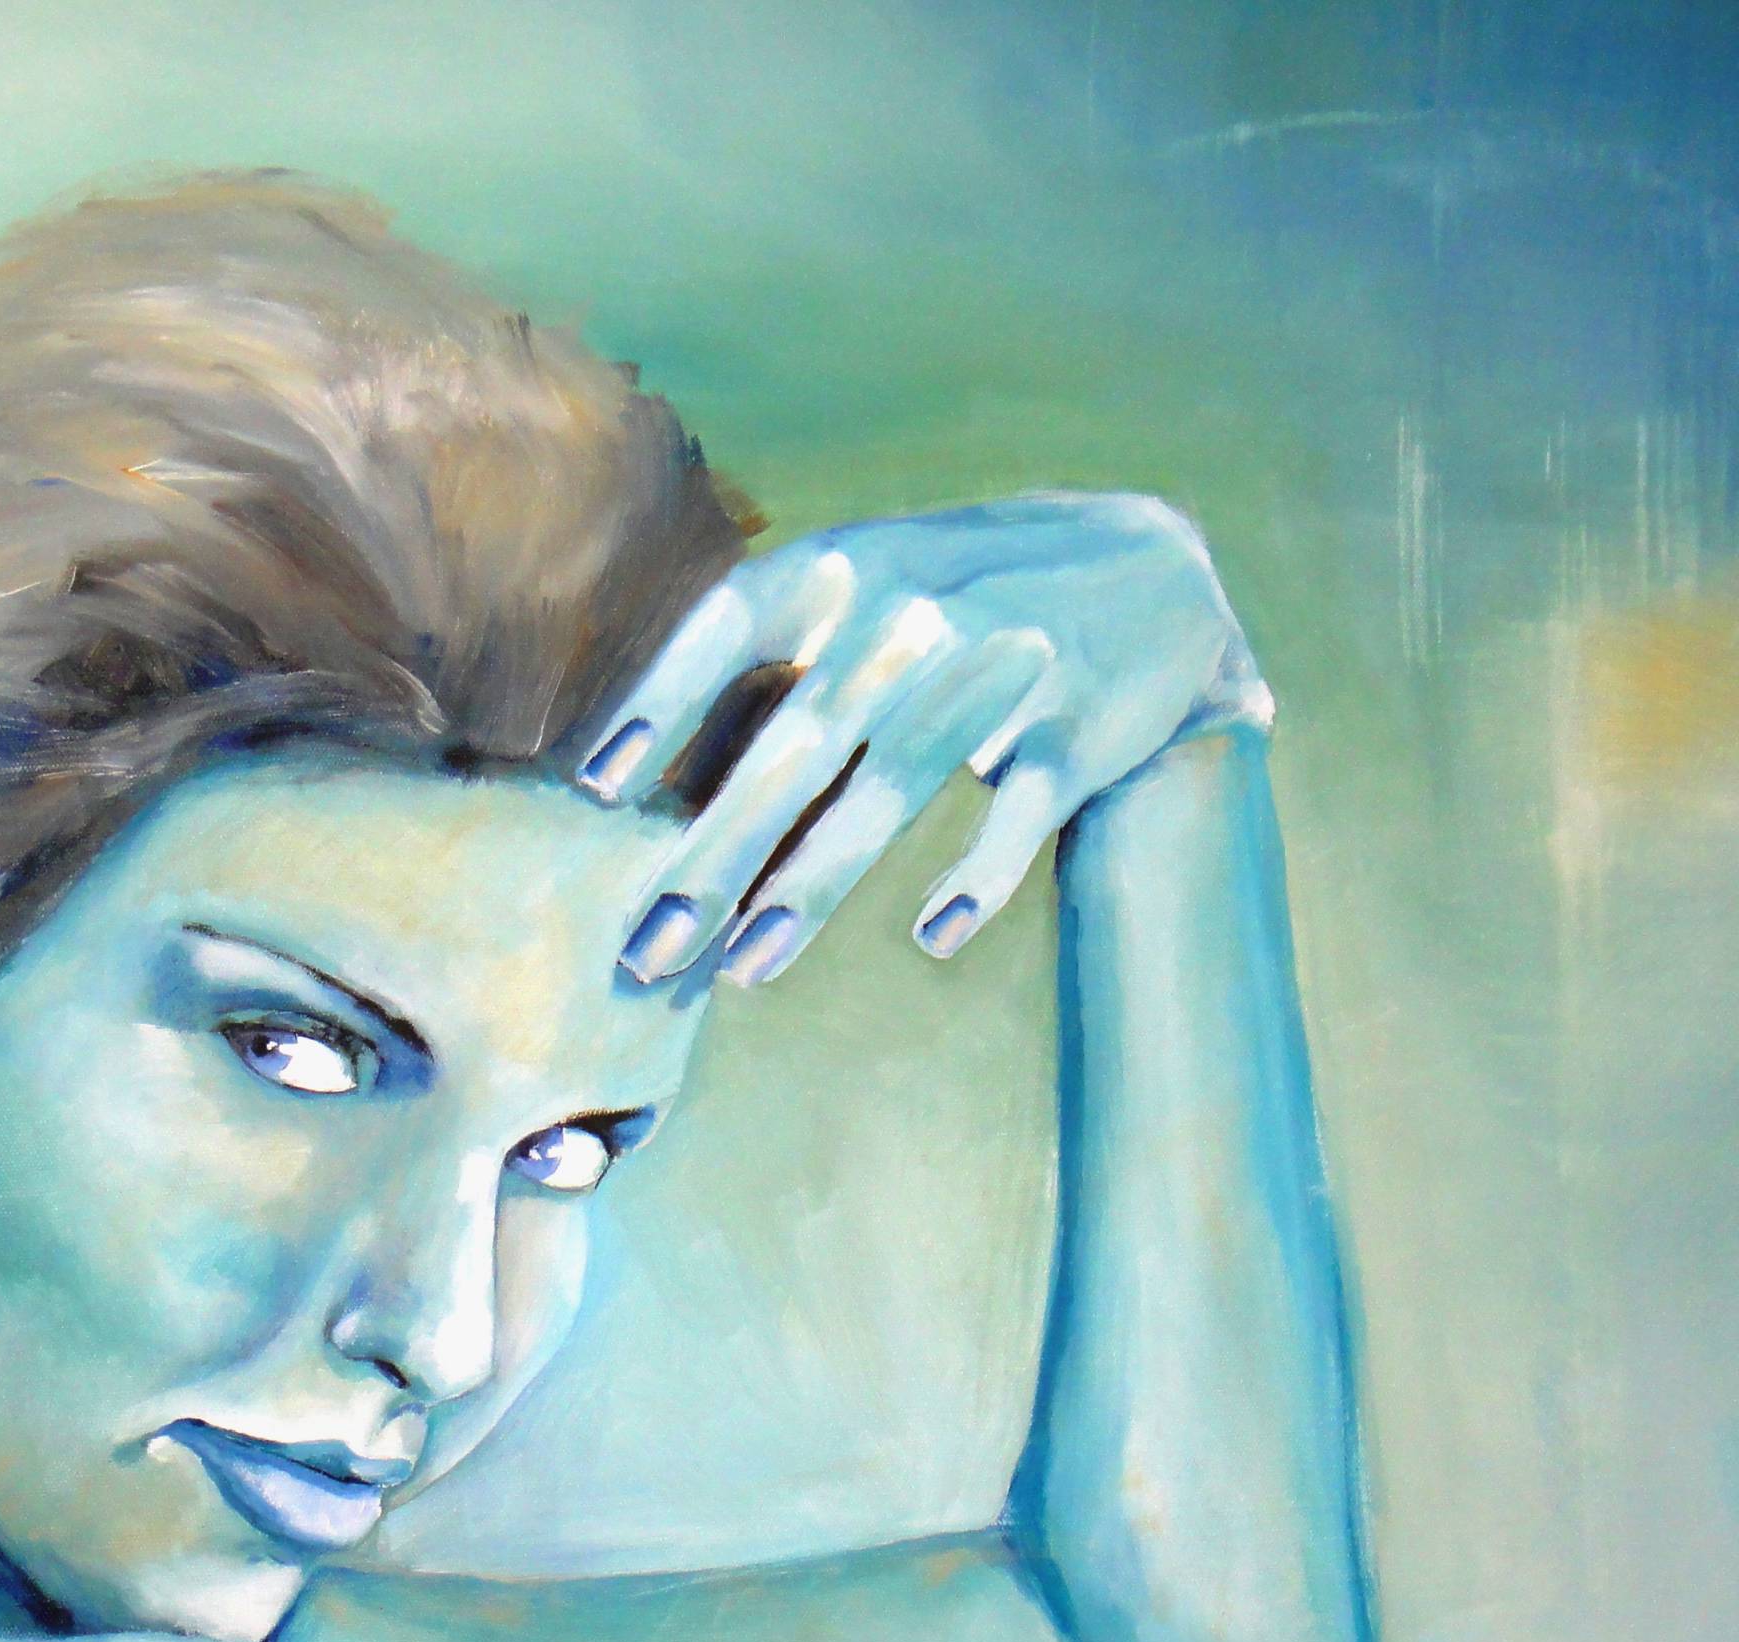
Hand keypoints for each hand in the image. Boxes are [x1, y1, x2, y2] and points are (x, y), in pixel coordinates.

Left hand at [578, 493, 1274, 982]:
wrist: (1154, 574)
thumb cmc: (963, 599)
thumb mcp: (867, 586)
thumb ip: (767, 660)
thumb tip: (630, 779)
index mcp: (847, 564)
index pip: (730, 625)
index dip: (659, 702)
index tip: (596, 788)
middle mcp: (914, 611)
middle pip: (796, 744)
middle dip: (714, 857)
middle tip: (647, 950)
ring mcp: (1003, 665)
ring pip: (893, 789)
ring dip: (812, 886)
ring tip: (744, 968)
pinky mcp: (1079, 725)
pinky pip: (1023, 813)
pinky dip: (979, 874)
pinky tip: (931, 937)